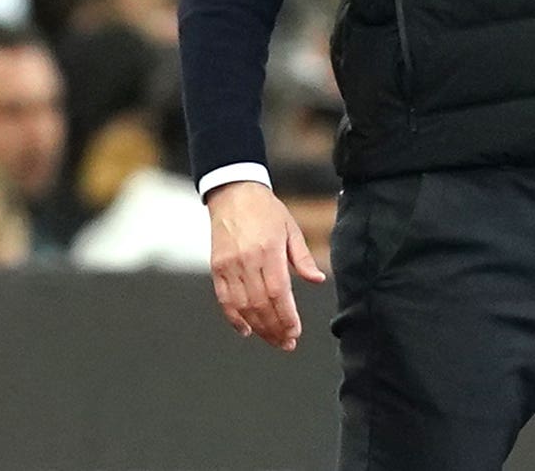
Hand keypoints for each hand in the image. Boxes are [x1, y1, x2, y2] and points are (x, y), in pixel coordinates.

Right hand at [207, 181, 325, 350]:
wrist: (233, 191)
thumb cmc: (265, 209)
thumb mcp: (290, 229)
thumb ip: (303, 258)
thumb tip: (317, 280)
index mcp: (269, 250)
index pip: (278, 293)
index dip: (286, 317)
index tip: (295, 332)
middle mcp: (247, 260)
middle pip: (261, 305)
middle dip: (274, 328)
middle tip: (286, 343)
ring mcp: (229, 265)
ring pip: (243, 306)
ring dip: (258, 327)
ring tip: (271, 339)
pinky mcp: (216, 267)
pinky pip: (224, 299)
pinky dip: (234, 318)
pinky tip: (246, 330)